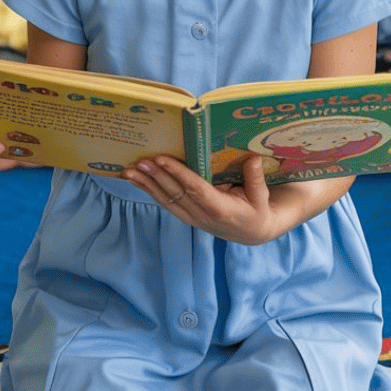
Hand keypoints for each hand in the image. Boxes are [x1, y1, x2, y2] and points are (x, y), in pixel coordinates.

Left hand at [124, 154, 283, 244]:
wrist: (253, 232)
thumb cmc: (258, 210)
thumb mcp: (261, 196)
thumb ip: (255, 178)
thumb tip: (253, 158)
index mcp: (220, 209)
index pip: (195, 189)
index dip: (178, 174)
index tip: (162, 159)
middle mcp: (202, 215)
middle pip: (175, 194)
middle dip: (156, 177)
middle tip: (139, 161)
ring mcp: (192, 217)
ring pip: (165, 200)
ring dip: (146, 185)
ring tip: (128, 171)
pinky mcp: (186, 216)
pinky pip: (165, 203)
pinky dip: (150, 191)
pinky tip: (137, 181)